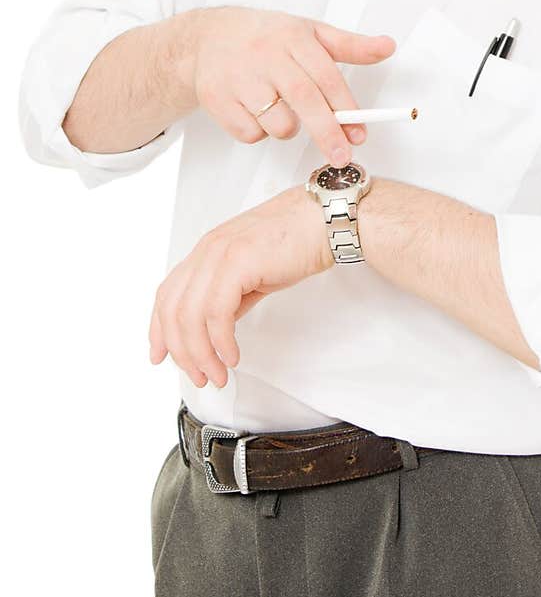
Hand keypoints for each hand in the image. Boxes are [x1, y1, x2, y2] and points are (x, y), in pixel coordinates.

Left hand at [147, 184, 330, 387]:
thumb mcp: (252, 270)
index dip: (158, 330)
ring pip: (190, 315)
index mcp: (207, 251)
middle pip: (172, 310)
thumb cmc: (297, 240)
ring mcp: (220, 254)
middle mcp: (207, 250)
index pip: (167, 294)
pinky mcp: (239, 262)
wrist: (325, 220)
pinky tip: (232, 355)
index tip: (160, 356)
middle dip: (182, 352)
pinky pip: (217, 312)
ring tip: (217, 373)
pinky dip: (220, 341)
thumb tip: (217, 327)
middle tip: (199, 376)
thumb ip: (230, 296)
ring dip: (201, 353)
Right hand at [186, 7, 395, 163]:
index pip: (326, 77)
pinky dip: (259, 132)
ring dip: (288, 129)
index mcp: (293, 38)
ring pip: (277, 123)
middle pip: (304, 100)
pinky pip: (249, 133)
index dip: (346, 109)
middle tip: (341, 156)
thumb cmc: (267, 37)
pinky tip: (255, 111)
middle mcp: (266, 56)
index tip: (359, 134)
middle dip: (327, 133)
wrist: (208, 37)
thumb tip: (387, 47)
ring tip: (282, 110)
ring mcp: (240, 78)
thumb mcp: (310, 33)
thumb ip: (350, 45)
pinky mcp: (217, 99)